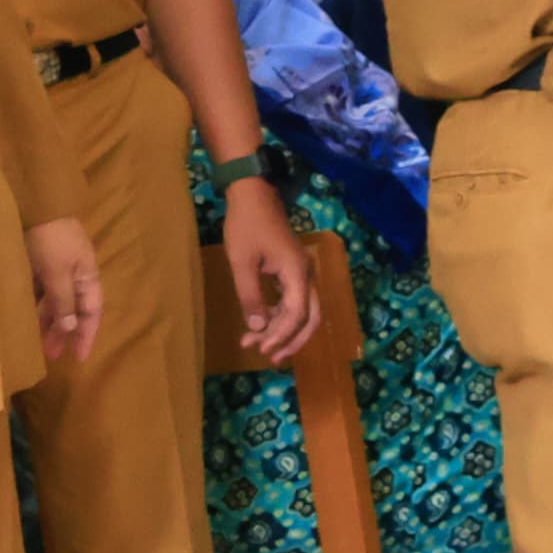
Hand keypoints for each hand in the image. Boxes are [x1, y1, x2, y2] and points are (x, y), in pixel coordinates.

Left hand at [26, 217, 103, 366]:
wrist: (36, 202)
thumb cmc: (51, 238)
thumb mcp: (58, 272)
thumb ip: (63, 300)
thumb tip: (70, 327)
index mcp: (87, 277)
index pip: (91, 313)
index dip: (86, 335)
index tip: (78, 358)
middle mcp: (75, 274)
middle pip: (72, 309)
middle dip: (63, 332)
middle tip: (50, 355)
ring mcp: (56, 267)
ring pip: (54, 301)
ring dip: (47, 320)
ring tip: (34, 340)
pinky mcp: (38, 260)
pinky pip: (40, 289)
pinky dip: (35, 304)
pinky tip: (23, 315)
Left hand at [219, 181, 320, 361]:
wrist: (253, 195)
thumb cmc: (246, 225)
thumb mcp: (242, 263)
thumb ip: (251, 296)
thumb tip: (257, 329)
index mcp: (297, 272)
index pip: (297, 314)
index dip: (281, 335)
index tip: (261, 349)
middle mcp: (306, 275)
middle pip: (310, 318)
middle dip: (291, 340)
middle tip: (270, 357)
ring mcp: (302, 273)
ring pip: (303, 311)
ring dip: (283, 329)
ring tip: (258, 344)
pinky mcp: (293, 271)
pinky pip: (294, 301)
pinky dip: (280, 316)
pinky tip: (261, 325)